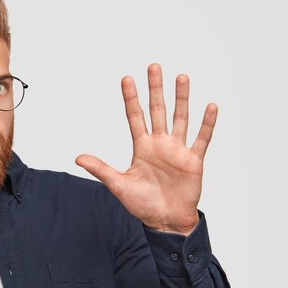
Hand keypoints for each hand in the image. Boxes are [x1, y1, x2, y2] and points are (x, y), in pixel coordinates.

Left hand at [75, 64, 216, 235]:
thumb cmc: (142, 204)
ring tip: (182, 77)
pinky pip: (202, 139)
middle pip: (158, 110)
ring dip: (182, 98)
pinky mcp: (193, 161)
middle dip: (155, 89)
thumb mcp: (118, 185)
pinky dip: (207, 124)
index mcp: (141, 147)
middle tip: (154, 66)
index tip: (126, 78)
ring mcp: (177, 150)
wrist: (165, 221)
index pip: (134, 117)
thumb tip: (77, 158)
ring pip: (181, 118)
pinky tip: (210, 106)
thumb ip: (100, 169)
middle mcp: (160, 144)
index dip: (131, 98)